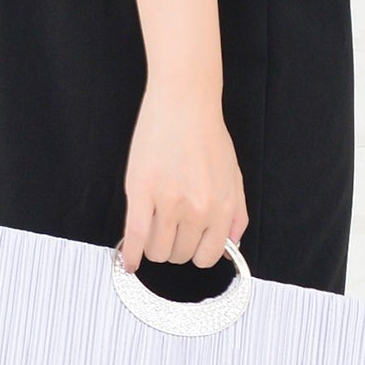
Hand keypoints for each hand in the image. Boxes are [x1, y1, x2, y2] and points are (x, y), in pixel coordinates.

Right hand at [119, 86, 247, 275]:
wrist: (184, 102)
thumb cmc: (207, 134)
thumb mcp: (233, 176)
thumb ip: (236, 214)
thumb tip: (231, 247)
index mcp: (222, 207)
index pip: (207, 256)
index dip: (195, 252)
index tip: (187, 245)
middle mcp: (198, 209)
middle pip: (180, 255)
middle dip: (173, 246)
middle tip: (169, 227)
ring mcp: (169, 202)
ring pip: (157, 250)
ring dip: (153, 246)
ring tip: (152, 227)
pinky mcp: (142, 192)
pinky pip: (135, 236)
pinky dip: (130, 255)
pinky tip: (127, 262)